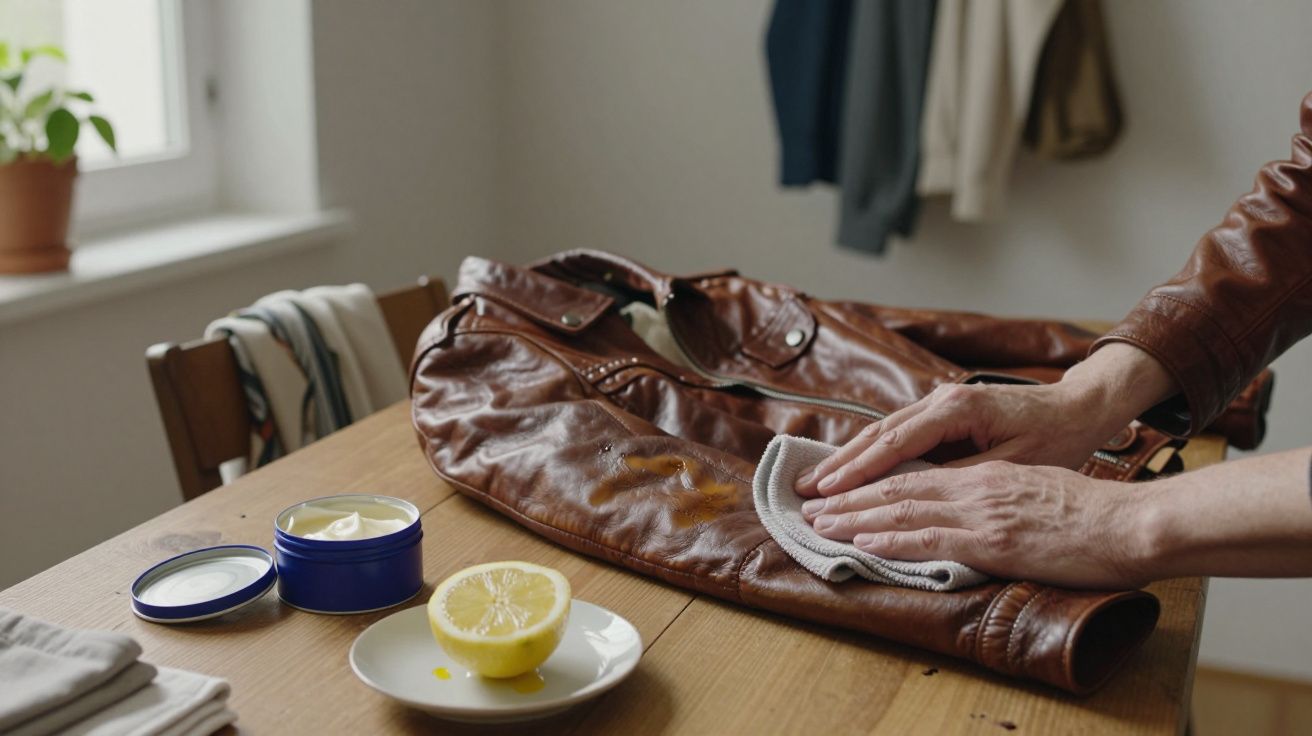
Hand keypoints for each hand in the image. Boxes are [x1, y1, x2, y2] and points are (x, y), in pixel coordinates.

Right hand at [794, 343, 1177, 497]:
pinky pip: (899, 436)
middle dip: (840, 464)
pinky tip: (852, 471)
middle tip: (803, 490)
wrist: (1081, 407)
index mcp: (956, 409)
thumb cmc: (1055, 437)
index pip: (893, 444)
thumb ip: (961, 478)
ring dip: (850, 459)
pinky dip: (872, 454)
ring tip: (817, 482)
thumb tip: (915, 498)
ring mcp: (941, 403)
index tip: (826, 492)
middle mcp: (941, 400)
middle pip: (878, 435)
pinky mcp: (945, 414)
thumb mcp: (1012, 464)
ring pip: (883, 433)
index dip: (856, 471)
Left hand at [801, 462, 1151, 588]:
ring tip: (820, 524)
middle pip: (899, 485)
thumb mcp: (1034, 489)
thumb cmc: (1091, 513)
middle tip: (812, 506)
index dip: (874, 482)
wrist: (1131, 522)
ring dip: (856, 516)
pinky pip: (929, 536)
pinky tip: (863, 541)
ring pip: (903, 507)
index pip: (917, 474)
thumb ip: (996, 495)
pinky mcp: (992, 538)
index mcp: (985, 474)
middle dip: (850, 495)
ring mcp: (981, 510)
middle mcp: (975, 484)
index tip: (841, 492)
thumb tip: (968, 508)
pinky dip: (889, 538)